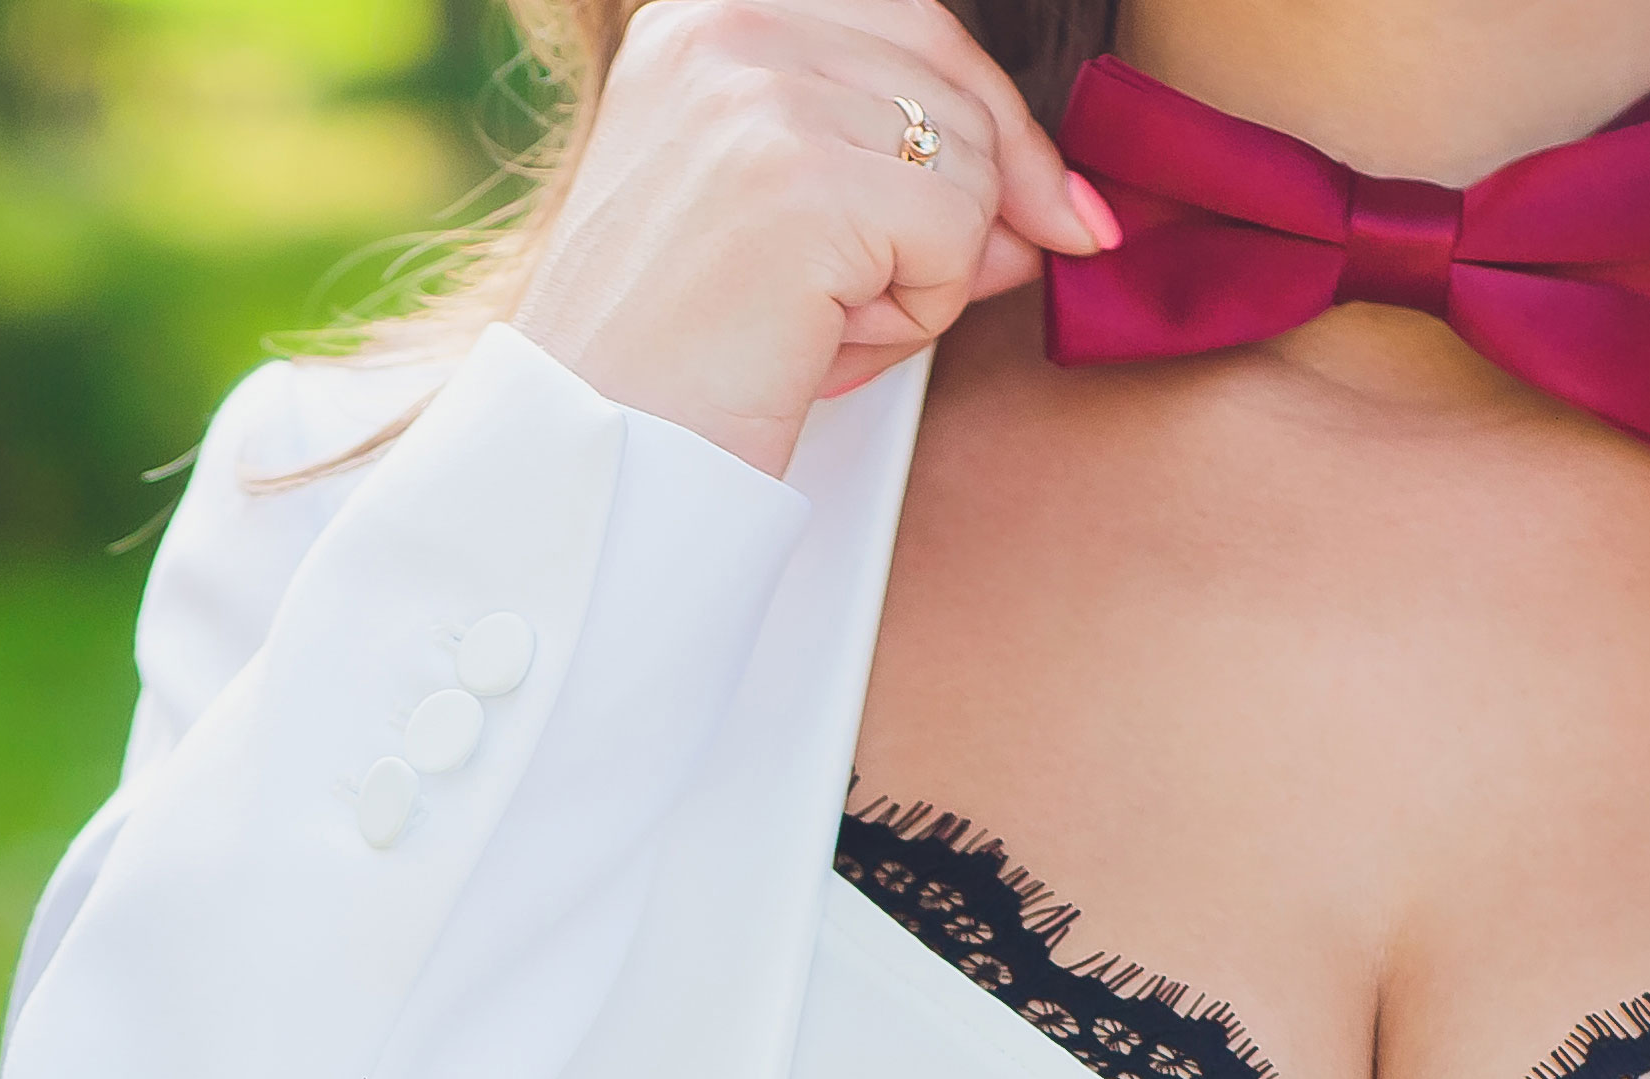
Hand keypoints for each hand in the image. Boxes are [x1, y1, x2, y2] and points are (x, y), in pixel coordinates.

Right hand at [523, 0, 1108, 476]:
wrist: (593, 464)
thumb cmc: (669, 361)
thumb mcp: (777, 222)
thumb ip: (902, 174)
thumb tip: (1056, 209)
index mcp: (700, 17)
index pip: (912, 24)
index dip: (993, 122)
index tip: (1056, 211)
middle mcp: (723, 30)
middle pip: (956, 89)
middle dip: (962, 216)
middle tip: (868, 312)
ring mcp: (757, 98)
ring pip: (968, 165)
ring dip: (924, 275)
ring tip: (814, 328)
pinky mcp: (800, 181)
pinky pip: (955, 235)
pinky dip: (915, 316)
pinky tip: (822, 347)